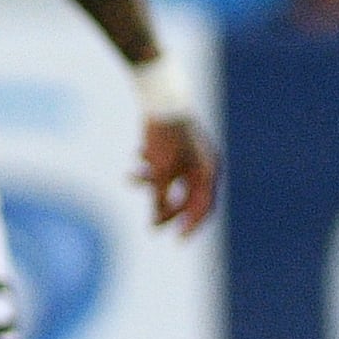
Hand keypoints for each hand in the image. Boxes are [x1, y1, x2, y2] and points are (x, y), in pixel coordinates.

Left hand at [134, 116, 217, 234]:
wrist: (159, 97)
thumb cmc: (165, 135)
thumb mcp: (161, 170)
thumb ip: (161, 195)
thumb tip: (157, 219)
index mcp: (208, 171)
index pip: (203, 207)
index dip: (191, 226)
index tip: (177, 241)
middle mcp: (201, 165)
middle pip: (186, 198)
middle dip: (166, 211)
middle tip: (151, 228)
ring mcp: (188, 157)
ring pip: (170, 182)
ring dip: (150, 183)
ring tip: (130, 177)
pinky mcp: (173, 149)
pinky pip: (161, 167)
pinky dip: (148, 166)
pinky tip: (137, 155)